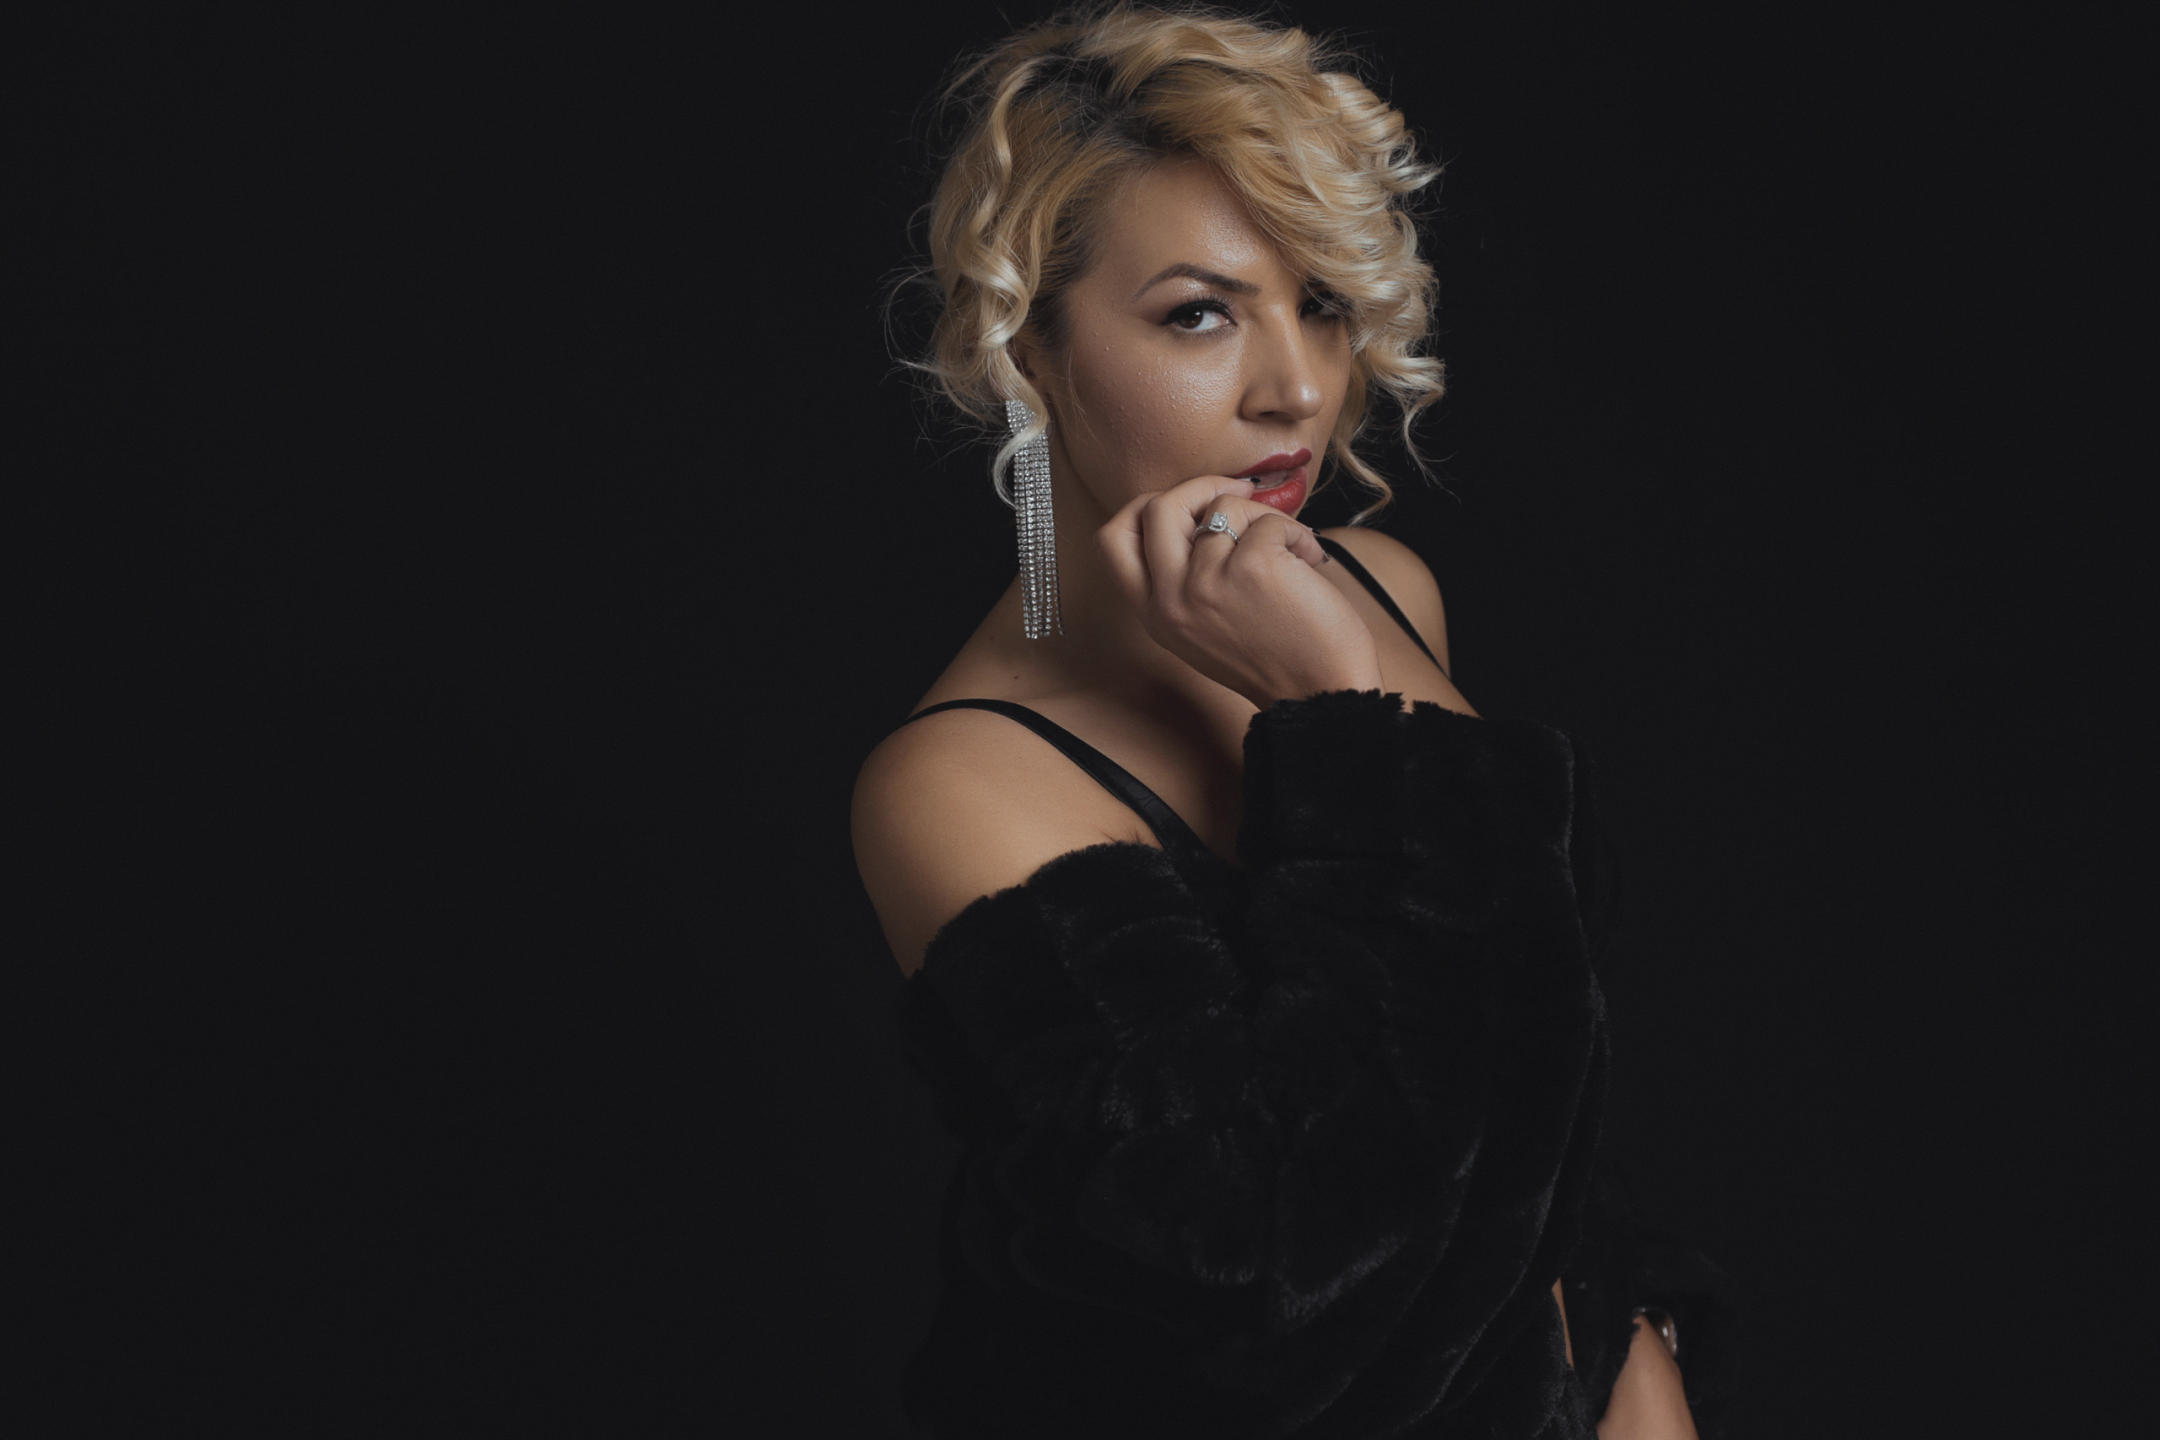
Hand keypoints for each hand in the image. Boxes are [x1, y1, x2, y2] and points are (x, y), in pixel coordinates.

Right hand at [1098, 474, 1382, 710]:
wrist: (1321, 693)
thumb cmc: (1274, 657)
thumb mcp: (1203, 627)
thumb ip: (1184, 578)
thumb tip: (1199, 511)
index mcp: (1155, 614)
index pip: (1113, 540)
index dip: (1143, 508)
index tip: (1184, 504)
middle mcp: (1171, 599)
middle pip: (1156, 507)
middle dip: (1200, 486)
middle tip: (1238, 493)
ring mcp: (1207, 582)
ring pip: (1223, 506)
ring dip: (1265, 517)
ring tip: (1291, 549)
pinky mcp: (1252, 566)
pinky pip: (1267, 520)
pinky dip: (1295, 533)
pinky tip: (1309, 561)